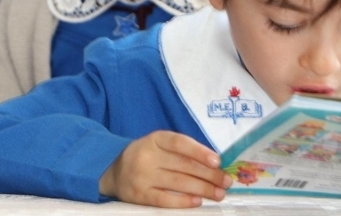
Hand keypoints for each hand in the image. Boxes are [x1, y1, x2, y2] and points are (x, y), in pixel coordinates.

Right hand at [99, 130, 231, 207]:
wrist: (114, 170)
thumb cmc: (146, 156)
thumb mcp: (158, 145)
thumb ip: (181, 151)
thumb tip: (215, 164)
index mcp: (154, 139)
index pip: (179, 143)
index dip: (200, 151)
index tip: (217, 161)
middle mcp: (147, 156)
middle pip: (183, 165)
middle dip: (209, 175)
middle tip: (226, 182)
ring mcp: (142, 176)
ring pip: (178, 183)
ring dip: (203, 189)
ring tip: (219, 193)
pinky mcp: (140, 195)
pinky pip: (165, 199)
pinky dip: (184, 201)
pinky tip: (198, 201)